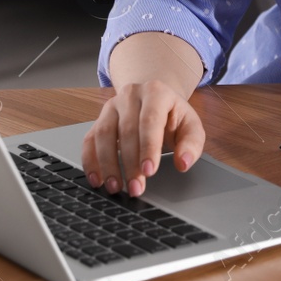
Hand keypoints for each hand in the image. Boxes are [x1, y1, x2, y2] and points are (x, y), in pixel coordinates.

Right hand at [81, 80, 205, 195]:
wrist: (156, 101)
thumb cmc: (173, 116)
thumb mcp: (190, 126)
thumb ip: (191, 145)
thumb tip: (183, 163)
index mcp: (156, 92)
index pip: (150, 120)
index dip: (148, 147)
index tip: (149, 171)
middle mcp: (130, 96)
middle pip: (126, 130)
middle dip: (130, 163)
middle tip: (136, 188)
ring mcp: (111, 106)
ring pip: (103, 134)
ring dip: (107, 164)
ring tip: (115, 187)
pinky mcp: (98, 120)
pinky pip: (89, 140)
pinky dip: (90, 161)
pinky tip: (97, 179)